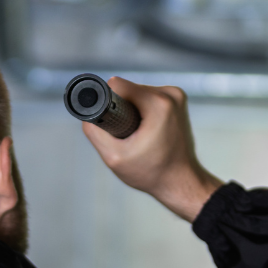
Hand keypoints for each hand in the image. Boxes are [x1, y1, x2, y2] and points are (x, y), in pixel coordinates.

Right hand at [81, 77, 223, 221]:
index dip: (108, 102)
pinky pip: (149, 97)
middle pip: (128, 89)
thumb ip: (94, 132)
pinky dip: (143, 111)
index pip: (117, 86)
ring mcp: (177, 96)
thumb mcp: (114, 157)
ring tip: (139, 135)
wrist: (181, 182)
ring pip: (138, 92)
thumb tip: (86, 114)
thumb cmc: (152, 173)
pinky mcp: (178, 100)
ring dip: (132, 110)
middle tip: (128, 135)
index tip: (113, 123)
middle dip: (122, 109)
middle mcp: (171, 94)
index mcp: (158, 103)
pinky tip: (147, 130)